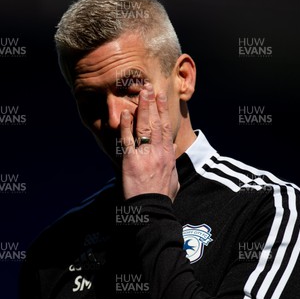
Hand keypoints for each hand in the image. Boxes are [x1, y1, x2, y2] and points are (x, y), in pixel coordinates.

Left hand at [120, 83, 179, 201]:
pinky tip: (125, 114)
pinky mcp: (132, 161)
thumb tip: (173, 157)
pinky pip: (128, 139)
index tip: (161, 98)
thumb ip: (173, 167)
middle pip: (157, 122)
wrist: (152, 210)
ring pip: (145, 126)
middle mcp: (159, 152)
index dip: (163, 111)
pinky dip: (126, 126)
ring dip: (143, 108)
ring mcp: (146, 155)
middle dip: (153, 103)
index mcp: (168, 156)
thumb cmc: (162, 199)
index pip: (167, 128)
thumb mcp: (174, 182)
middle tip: (150, 88)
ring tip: (142, 93)